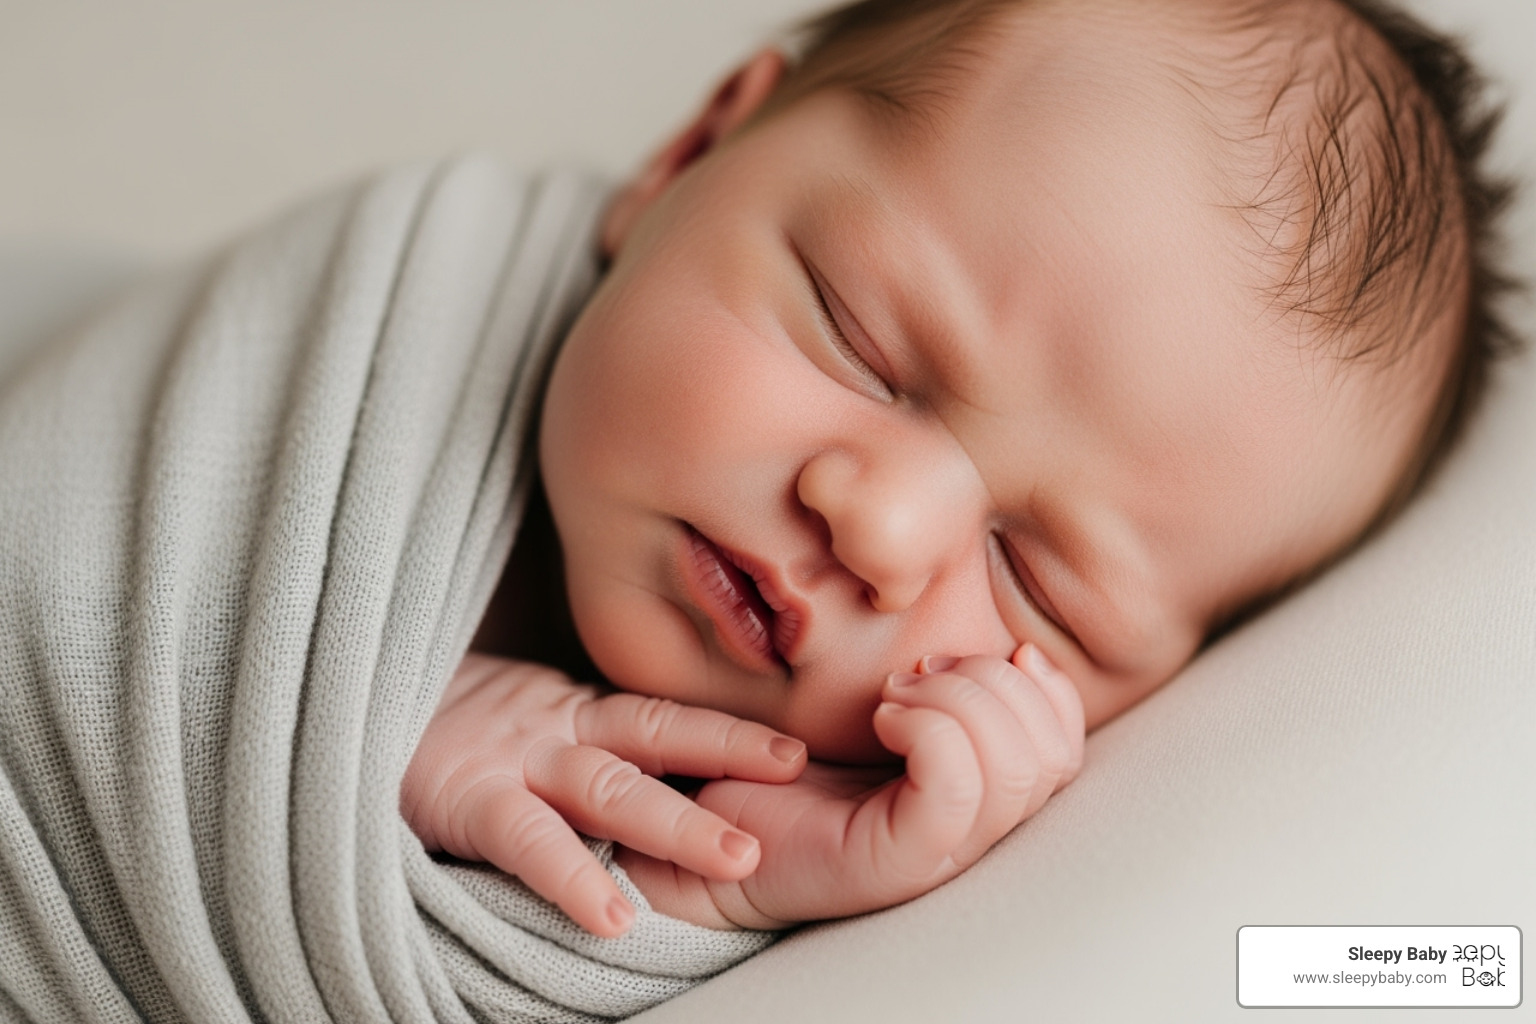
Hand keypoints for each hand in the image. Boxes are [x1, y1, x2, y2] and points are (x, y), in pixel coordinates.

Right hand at [402, 653, 806, 935]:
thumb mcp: (510, 724)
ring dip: (675, 822)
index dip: (727, 731)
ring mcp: (508, 759)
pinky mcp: (461, 795)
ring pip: (607, 786)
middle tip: (799, 772)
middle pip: (654, 737)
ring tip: (739, 857)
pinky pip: (524, 840)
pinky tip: (612, 917)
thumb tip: (649, 779)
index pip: (662, 718)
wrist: (331, 704)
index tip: (798, 750)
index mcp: (568, 716)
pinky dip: (569, 876)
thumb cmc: (425, 725)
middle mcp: (550, 731)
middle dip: (726, 756)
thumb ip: (571, 742)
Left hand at [617, 644, 1083, 928]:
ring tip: (893, 694)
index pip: (1064, 748)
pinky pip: (953, 791)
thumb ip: (940, 687)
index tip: (985, 652)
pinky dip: (928, 729)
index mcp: (977, 792)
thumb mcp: (874, 709)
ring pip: (1013, 770)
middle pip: (1050, 756)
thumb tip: (1009, 646)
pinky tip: (882, 716)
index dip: (1046, 688)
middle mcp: (972, 831)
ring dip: (958, 700)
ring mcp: (938, 853)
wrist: (701, 831)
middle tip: (917, 669)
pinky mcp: (895, 863)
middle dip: (993, 684)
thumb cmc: (781, 764)